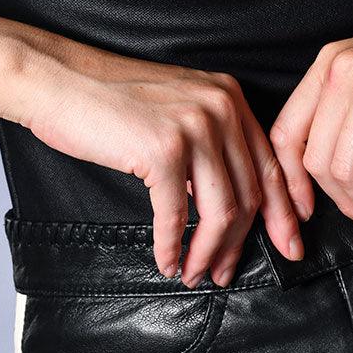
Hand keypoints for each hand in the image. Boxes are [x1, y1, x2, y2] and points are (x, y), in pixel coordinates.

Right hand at [14, 37, 304, 289]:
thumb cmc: (112, 100)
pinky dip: (172, 247)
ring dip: (209, 253)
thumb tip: (231, 203)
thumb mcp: (178, 107)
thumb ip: (211, 142)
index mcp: (228, 95)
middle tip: (226, 272)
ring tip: (195, 273)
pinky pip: (177, 215)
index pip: (270, 162)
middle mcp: (220, 106)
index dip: (283, 210)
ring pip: (222, 211)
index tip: (290, 243)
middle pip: (250, 192)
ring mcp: (194, 125)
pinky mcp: (162, 148)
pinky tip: (166, 261)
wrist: (62, 79)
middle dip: (242, 243)